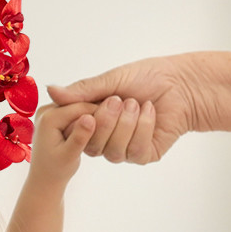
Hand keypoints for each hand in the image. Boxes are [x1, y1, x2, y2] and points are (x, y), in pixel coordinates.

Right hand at [46, 57, 203, 163]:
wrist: (180, 83)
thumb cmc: (147, 77)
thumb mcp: (111, 80)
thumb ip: (83, 90)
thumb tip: (50, 90)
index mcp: (95, 119)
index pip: (76, 131)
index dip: (82, 120)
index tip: (93, 103)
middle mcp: (107, 137)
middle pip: (92, 146)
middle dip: (106, 121)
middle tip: (119, 100)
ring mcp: (125, 148)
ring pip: (113, 151)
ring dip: (126, 125)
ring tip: (137, 103)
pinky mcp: (144, 154)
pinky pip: (135, 151)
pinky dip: (143, 128)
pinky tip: (150, 110)